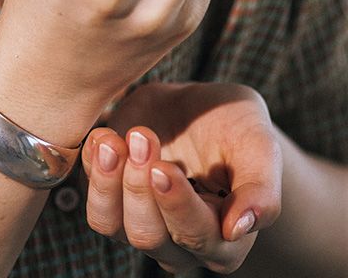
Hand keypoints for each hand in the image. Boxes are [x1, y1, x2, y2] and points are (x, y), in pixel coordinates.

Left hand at [82, 82, 281, 273]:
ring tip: (112, 140)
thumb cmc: (238, 130)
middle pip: (147, 235)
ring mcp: (139, 221)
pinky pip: (89, 196)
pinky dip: (91, 167)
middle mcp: (177, 242)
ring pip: (110, 224)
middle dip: (139, 187)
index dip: (176, 205)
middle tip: (142, 137)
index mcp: (223, 240)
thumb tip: (239, 228)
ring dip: (106, 182)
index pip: (195, 236)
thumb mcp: (261, 147)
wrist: (202, 108)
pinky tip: (103, 136)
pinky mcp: (111, 196)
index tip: (163, 167)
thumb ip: (261, 190)